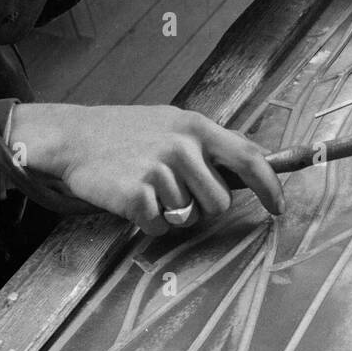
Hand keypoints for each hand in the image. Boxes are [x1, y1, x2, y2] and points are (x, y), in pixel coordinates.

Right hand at [9, 103, 282, 235]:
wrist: (72, 138)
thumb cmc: (129, 132)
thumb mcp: (174, 123)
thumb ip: (213, 142)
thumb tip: (260, 157)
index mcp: (197, 127)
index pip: (250, 159)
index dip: (271, 187)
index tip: (280, 209)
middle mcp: (182, 146)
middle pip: (220, 202)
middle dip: (203, 207)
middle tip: (175, 191)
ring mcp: (158, 170)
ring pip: (189, 218)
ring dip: (173, 214)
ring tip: (150, 189)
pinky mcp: (135, 195)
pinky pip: (159, 227)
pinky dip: (147, 222)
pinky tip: (131, 199)